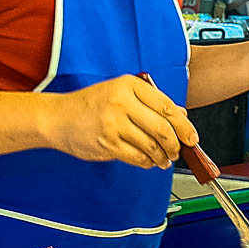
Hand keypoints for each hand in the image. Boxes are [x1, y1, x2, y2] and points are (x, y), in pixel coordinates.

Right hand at [44, 75, 197, 168]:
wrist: (57, 118)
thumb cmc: (89, 104)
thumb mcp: (120, 92)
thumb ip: (150, 102)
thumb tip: (180, 116)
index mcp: (128, 85)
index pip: (166, 106)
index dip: (184, 125)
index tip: (191, 136)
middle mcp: (121, 102)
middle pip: (162, 128)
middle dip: (176, 144)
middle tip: (179, 150)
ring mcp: (113, 124)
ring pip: (151, 145)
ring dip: (163, 156)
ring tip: (164, 159)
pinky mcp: (107, 144)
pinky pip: (137, 157)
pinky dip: (148, 162)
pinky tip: (149, 161)